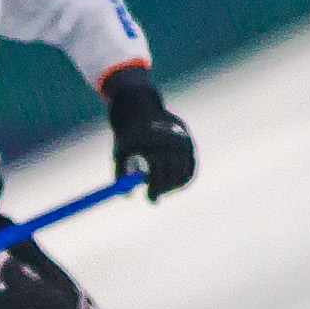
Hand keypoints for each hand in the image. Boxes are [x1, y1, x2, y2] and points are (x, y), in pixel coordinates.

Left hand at [103, 70, 195, 200]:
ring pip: (184, 174)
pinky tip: (169, 183)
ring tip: (158, 188)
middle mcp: (176, 140)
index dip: (156, 186)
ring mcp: (186, 143)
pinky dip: (180, 179)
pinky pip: (189, 170)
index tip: (149, 197)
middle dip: (163, 187)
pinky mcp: (190, 147)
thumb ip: (122, 173)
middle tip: (152, 197)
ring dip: (171, 185)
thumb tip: (127, 196)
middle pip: (175, 172)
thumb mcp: (120, 152)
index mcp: (158, 139)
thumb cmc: (128, 134)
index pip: (161, 167)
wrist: (141, 110)